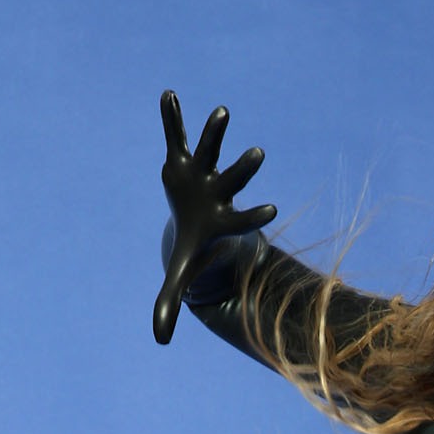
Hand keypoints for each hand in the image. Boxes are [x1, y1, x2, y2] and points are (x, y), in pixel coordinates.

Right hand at [153, 91, 277, 345]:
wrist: (196, 220)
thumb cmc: (195, 248)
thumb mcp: (181, 275)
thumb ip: (172, 302)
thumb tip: (160, 340)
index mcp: (223, 221)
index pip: (243, 220)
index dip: (255, 216)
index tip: (273, 211)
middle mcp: (219, 193)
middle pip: (234, 180)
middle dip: (245, 169)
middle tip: (260, 155)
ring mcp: (203, 172)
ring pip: (212, 150)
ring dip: (215, 132)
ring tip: (222, 113)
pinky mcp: (184, 157)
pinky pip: (176, 133)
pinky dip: (172, 116)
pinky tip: (168, 94)